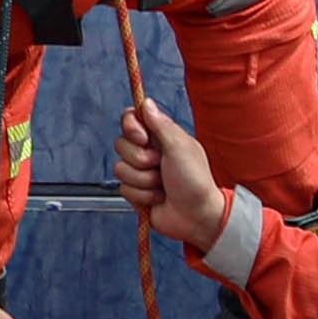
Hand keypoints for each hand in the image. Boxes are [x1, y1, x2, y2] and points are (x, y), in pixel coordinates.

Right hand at [107, 102, 226, 254]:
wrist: (197, 216)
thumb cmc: (195, 181)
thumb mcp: (180, 146)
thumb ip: (160, 124)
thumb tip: (146, 102)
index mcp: (160, 136)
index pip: (131, 119)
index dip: (131, 127)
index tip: (142, 137)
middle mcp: (149, 152)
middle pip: (121, 144)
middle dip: (141, 160)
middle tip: (161, 166)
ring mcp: (141, 172)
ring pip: (120, 169)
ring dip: (144, 180)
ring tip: (163, 185)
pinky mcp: (136, 191)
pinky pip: (124, 188)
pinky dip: (143, 195)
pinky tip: (158, 197)